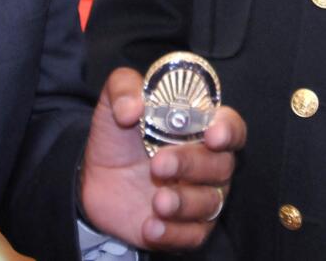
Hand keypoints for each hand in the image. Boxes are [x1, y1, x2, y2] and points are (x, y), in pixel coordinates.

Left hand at [79, 67, 244, 250]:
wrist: (94, 180)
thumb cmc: (117, 136)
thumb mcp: (113, 102)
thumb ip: (123, 89)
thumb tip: (133, 107)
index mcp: (199, 128)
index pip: (231, 127)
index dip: (228, 130)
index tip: (212, 135)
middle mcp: (207, 162)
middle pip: (221, 165)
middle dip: (191, 165)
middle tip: (159, 164)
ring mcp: (198, 196)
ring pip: (210, 203)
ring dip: (184, 203)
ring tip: (157, 201)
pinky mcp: (185, 227)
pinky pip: (193, 236)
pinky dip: (174, 233)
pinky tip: (152, 226)